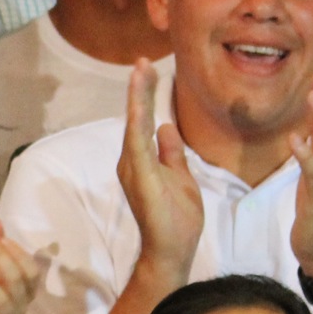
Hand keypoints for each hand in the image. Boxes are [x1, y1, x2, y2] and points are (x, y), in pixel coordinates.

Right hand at [118, 59, 202, 286]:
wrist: (172, 252)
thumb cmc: (176, 221)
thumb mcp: (181, 178)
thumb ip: (171, 154)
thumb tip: (167, 127)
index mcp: (142, 161)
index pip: (144, 122)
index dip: (145, 97)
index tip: (149, 71)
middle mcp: (131, 162)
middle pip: (135, 118)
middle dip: (139, 89)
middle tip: (142, 61)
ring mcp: (133, 169)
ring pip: (134, 125)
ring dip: (137, 98)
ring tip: (140, 70)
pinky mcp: (140, 177)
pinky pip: (138, 143)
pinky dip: (138, 120)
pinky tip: (139, 103)